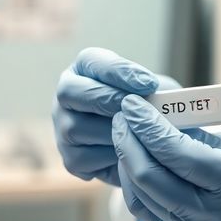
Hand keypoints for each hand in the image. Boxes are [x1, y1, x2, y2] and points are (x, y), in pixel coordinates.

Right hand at [52, 48, 169, 185]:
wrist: (150, 143)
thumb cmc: (151, 107)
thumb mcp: (157, 91)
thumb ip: (154, 90)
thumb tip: (156, 97)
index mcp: (85, 68)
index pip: (91, 60)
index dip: (119, 71)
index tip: (149, 84)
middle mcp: (66, 94)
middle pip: (70, 91)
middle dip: (108, 99)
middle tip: (139, 109)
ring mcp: (63, 127)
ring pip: (75, 127)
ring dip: (112, 131)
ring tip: (140, 133)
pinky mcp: (71, 159)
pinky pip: (84, 157)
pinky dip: (111, 157)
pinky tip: (133, 153)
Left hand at [112, 95, 220, 220]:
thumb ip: (204, 135)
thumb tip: (160, 118)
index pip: (179, 155)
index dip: (150, 127)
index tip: (133, 103)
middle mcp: (218, 219)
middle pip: (153, 180)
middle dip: (130, 143)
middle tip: (123, 114)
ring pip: (145, 201)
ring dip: (127, 163)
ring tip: (126, 132)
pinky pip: (151, 214)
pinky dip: (137, 185)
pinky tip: (135, 159)